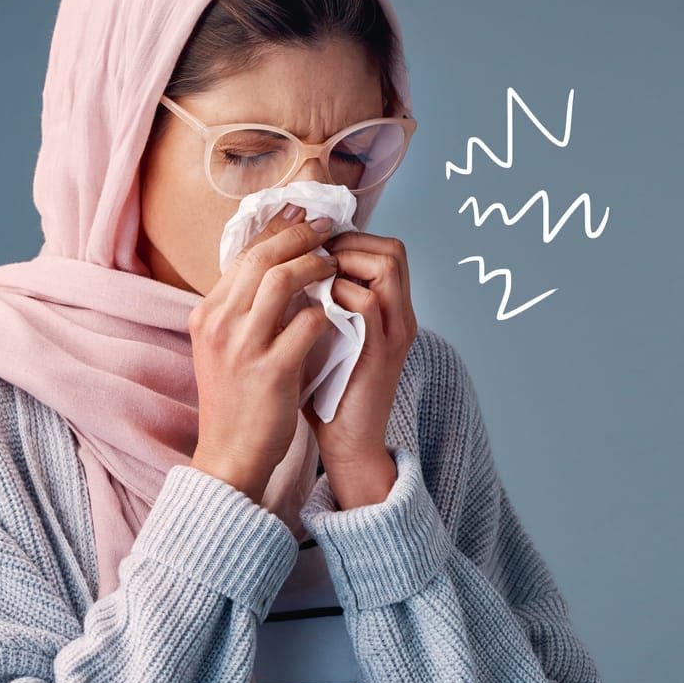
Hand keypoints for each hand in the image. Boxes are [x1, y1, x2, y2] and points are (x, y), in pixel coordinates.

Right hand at [188, 206, 339, 502]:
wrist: (230, 456)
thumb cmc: (236, 402)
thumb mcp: (225, 348)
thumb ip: (244, 310)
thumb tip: (277, 267)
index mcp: (206, 315)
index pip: (243, 255)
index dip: (277, 231)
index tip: (303, 218)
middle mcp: (219, 324)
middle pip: (262, 257)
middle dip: (299, 236)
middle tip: (327, 228)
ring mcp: (242, 346)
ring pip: (282, 280)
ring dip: (315, 266)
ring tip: (334, 266)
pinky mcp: (270, 370)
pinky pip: (308, 323)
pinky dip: (326, 312)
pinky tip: (337, 314)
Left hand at [303, 230, 417, 506]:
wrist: (347, 444)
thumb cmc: (329, 391)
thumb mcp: (325, 335)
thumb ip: (319, 302)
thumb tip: (283, 266)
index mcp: (390, 310)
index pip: (386, 249)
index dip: (350, 238)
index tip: (312, 249)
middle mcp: (400, 316)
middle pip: (393, 249)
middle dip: (348, 242)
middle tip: (313, 257)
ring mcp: (394, 333)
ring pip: (386, 266)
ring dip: (345, 262)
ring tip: (315, 279)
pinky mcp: (382, 354)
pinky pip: (368, 303)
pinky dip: (340, 294)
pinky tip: (315, 305)